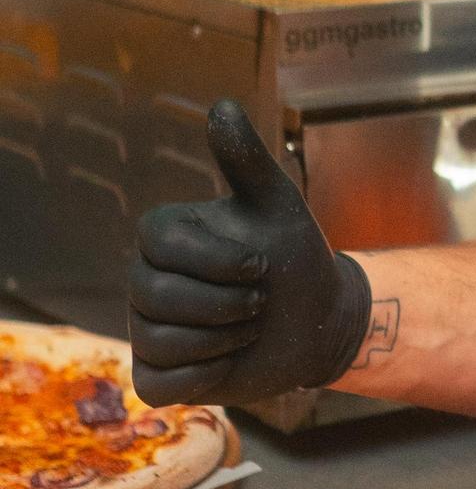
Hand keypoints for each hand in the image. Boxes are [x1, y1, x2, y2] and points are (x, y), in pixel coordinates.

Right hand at [129, 100, 372, 405]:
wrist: (318, 320)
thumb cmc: (294, 257)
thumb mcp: (278, 206)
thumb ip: (246, 160)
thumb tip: (222, 105)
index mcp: (162, 236)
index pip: (158, 242)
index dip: (217, 259)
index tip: (260, 263)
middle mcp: (143, 279)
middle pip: (153, 294)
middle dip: (225, 304)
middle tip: (260, 302)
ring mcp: (146, 329)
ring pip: (161, 340)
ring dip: (224, 339)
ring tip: (249, 328)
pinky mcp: (157, 375)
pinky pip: (160, 383)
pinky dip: (205, 375)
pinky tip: (230, 359)